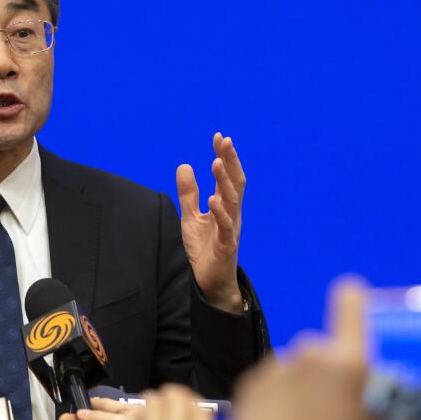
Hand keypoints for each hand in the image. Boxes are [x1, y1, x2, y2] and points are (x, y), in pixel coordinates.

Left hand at [105, 385, 212, 419]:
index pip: (200, 409)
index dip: (189, 400)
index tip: (183, 400)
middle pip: (175, 398)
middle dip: (167, 396)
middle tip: (162, 399)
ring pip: (151, 402)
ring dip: (147, 403)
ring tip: (144, 409)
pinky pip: (128, 418)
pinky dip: (126, 417)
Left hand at [176, 133, 245, 312]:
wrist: (210, 282)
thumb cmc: (204, 249)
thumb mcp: (190, 217)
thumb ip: (188, 194)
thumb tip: (185, 165)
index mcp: (225, 206)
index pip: (227, 176)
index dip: (224, 157)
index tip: (219, 137)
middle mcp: (232, 214)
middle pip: (235, 183)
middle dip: (231, 161)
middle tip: (224, 141)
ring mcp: (231, 229)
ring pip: (233, 201)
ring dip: (225, 182)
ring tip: (217, 163)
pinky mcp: (226, 246)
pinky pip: (226, 228)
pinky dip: (221, 213)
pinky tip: (214, 200)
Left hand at [230, 277, 370, 419]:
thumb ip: (369, 397)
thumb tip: (370, 388)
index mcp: (349, 362)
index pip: (350, 305)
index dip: (351, 299)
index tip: (350, 292)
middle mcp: (311, 356)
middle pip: (318, 347)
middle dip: (322, 367)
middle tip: (326, 404)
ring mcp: (277, 368)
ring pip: (291, 366)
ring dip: (297, 383)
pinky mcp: (251, 383)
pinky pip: (269, 381)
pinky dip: (275, 395)